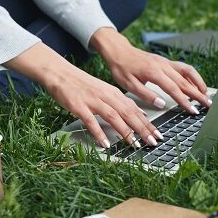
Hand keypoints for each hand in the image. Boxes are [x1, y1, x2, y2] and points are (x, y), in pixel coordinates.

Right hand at [4, 43, 159, 147]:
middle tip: (152, 142)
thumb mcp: (105, 91)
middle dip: (142, 129)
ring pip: (113, 117)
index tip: (157, 134)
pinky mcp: (79, 106)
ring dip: (125, 132)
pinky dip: (99, 133)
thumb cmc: (82, 85)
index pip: (135, 109)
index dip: (147, 123)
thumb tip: (139, 115)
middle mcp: (106, 96)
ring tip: (134, 145)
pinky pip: (91, 121)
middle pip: (128, 113)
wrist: (60, 73)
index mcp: (114, 93)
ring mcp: (92, 101)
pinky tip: (105, 143)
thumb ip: (121, 103)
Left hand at [90, 28, 211, 112]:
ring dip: (199, 83)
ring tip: (205, 94)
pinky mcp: (166, 62)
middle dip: (198, 94)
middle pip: (185, 81)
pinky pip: (183, 68)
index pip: (174, 89)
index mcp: (153, 72)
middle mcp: (163, 66)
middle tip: (207, 104)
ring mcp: (166, 62)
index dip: (185, 101)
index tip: (193, 110)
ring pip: (188, 71)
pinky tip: (196, 84)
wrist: (119, 51)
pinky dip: (193, 76)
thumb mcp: (129, 85)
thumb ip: (146, 95)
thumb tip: (161, 104)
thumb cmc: (122, 68)